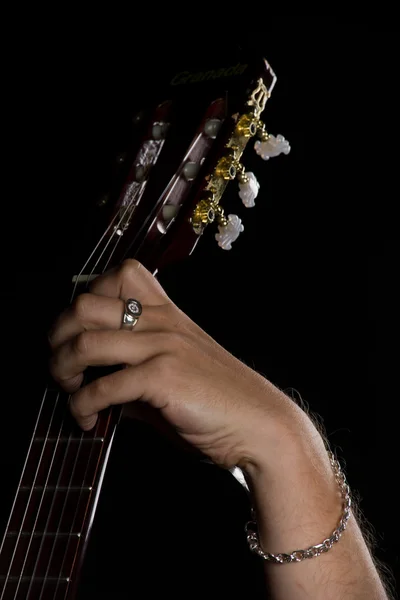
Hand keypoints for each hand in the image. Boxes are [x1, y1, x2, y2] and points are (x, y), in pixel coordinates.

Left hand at [49, 259, 296, 469]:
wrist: (260, 425)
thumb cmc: (220, 403)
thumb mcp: (175, 375)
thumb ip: (134, 372)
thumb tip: (93, 388)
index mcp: (168, 313)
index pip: (119, 274)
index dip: (86, 300)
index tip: (79, 334)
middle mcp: (162, 322)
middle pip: (84, 304)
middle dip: (58, 337)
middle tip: (62, 366)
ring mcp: (163, 346)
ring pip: (85, 341)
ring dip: (62, 370)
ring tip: (70, 392)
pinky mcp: (163, 376)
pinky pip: (103, 387)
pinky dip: (82, 407)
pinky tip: (89, 420)